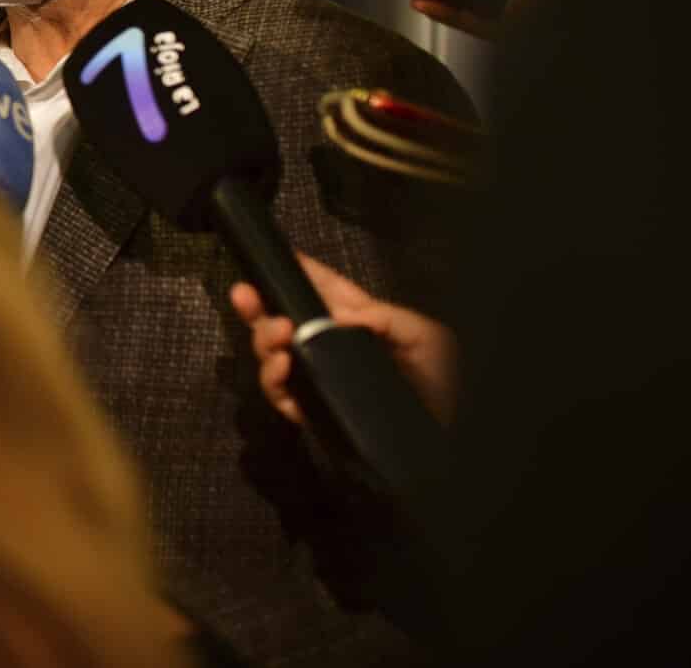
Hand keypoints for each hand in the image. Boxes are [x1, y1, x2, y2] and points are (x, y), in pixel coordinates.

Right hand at [229, 252, 457, 425]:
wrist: (445, 430)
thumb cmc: (442, 380)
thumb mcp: (423, 334)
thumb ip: (383, 317)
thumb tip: (339, 316)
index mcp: (358, 320)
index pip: (318, 288)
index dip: (294, 271)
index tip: (275, 259)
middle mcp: (331, 346)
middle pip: (281, 320)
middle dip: (256, 306)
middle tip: (245, 296)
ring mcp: (320, 378)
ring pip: (272, 355)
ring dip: (264, 342)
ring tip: (278, 336)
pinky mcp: (317, 410)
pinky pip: (282, 395)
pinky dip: (273, 381)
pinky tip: (282, 367)